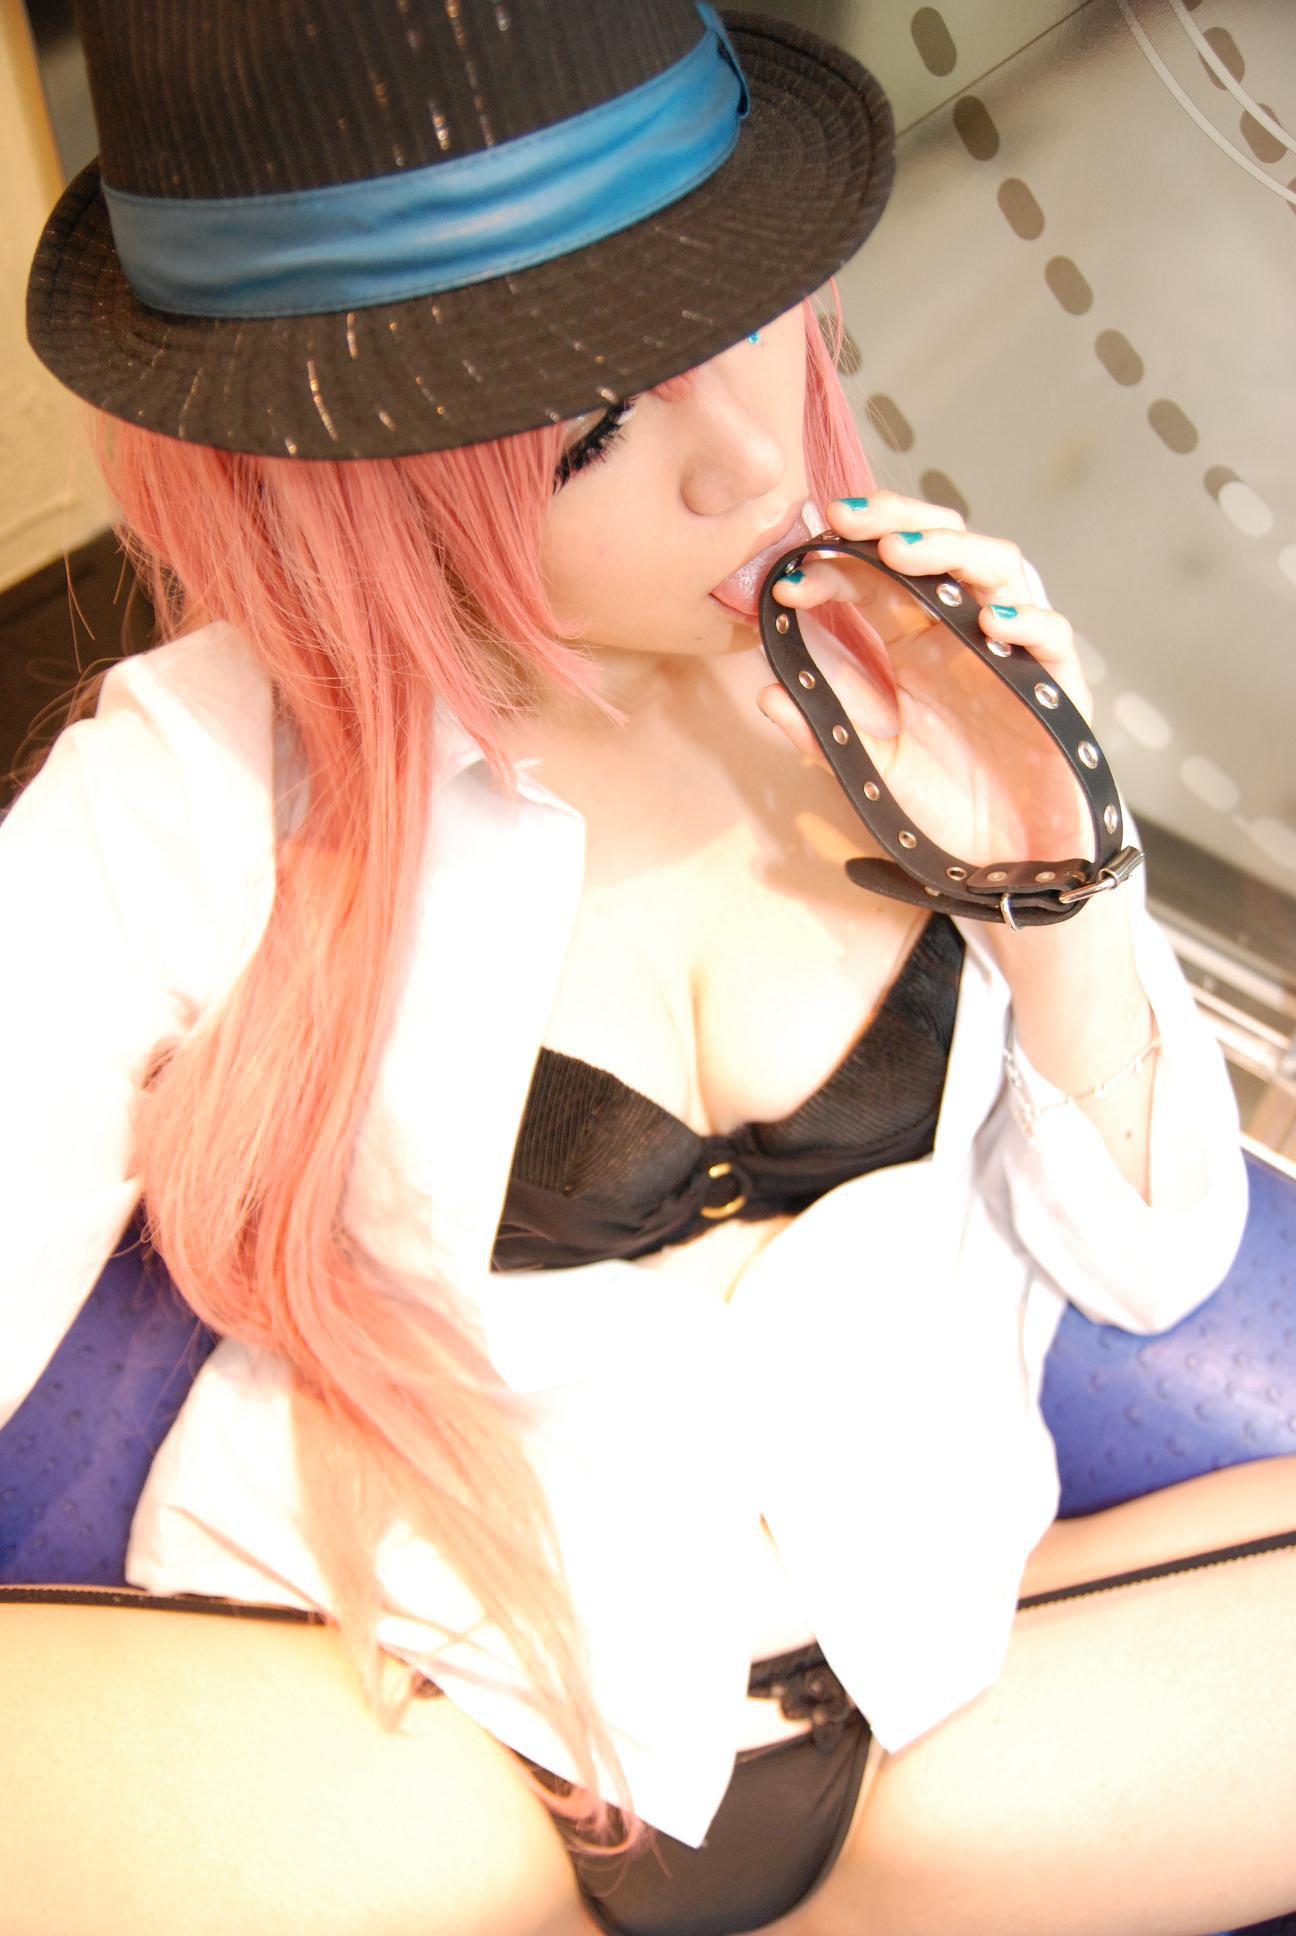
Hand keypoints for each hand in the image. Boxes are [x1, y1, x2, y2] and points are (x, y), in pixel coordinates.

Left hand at [757, 492, 1095, 870]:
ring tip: (904, 553)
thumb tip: (766, 693)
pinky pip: (1052, 637)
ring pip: (998, 571)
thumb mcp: (869, 774)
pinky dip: (1027, 620)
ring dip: (952, 551)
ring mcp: (1014, 653)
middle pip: (940, 549)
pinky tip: (992, 622)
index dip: (838, 567)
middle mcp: (963, 637)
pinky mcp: (1060, 687)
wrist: (1005, 869)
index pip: (878, 580)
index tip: (792, 577)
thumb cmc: (944, 815)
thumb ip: (822, 735)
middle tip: (846, 518)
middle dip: (895, 522)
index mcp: (915, 647)